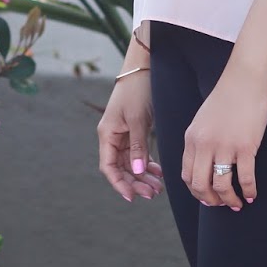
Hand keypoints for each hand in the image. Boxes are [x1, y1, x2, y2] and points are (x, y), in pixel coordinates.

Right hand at [97, 72, 165, 203]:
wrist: (142, 69)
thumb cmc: (136, 91)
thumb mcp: (138, 120)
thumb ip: (138, 147)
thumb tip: (138, 171)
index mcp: (107, 134)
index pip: (109, 167)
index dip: (119, 184)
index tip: (132, 197)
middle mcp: (112, 136)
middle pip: (121, 168)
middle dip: (135, 182)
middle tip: (153, 193)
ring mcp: (122, 134)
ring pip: (131, 162)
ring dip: (143, 175)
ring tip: (159, 186)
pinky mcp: (132, 130)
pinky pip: (137, 153)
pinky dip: (147, 162)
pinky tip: (158, 171)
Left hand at [182, 64, 266, 209]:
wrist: (244, 79)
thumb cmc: (226, 98)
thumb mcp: (203, 120)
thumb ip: (200, 141)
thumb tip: (204, 165)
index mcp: (192, 138)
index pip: (187, 175)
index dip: (196, 191)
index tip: (206, 197)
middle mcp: (204, 144)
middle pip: (200, 185)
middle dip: (211, 201)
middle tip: (221, 205)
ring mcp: (225, 146)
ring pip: (221, 186)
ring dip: (230, 200)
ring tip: (237, 203)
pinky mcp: (246, 146)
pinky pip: (246, 178)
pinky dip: (249, 191)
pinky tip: (252, 194)